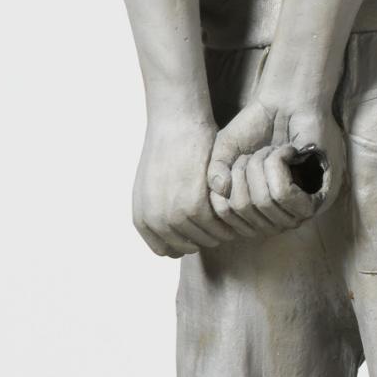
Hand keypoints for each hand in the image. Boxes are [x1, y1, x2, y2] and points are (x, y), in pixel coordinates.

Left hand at [131, 114, 235, 258]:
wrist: (175, 125)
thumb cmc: (166, 151)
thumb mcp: (149, 187)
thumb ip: (157, 214)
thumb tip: (171, 243)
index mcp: (143, 220)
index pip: (167, 251)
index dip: (185, 242)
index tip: (199, 229)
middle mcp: (156, 223)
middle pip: (190, 247)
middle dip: (205, 236)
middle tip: (220, 220)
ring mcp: (175, 217)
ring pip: (208, 239)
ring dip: (221, 228)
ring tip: (229, 212)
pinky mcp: (196, 208)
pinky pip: (218, 226)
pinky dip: (228, 219)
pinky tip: (233, 204)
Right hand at [206, 98, 344, 238]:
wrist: (288, 102)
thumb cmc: (256, 126)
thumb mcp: (225, 150)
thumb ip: (215, 172)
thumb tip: (222, 191)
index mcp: (254, 211)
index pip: (227, 217)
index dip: (225, 182)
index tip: (240, 159)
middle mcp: (276, 216)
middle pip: (243, 209)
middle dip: (244, 170)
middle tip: (259, 151)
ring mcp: (298, 209)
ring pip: (264, 202)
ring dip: (261, 166)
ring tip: (274, 151)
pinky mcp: (319, 196)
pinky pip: (284, 194)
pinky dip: (278, 166)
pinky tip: (289, 153)